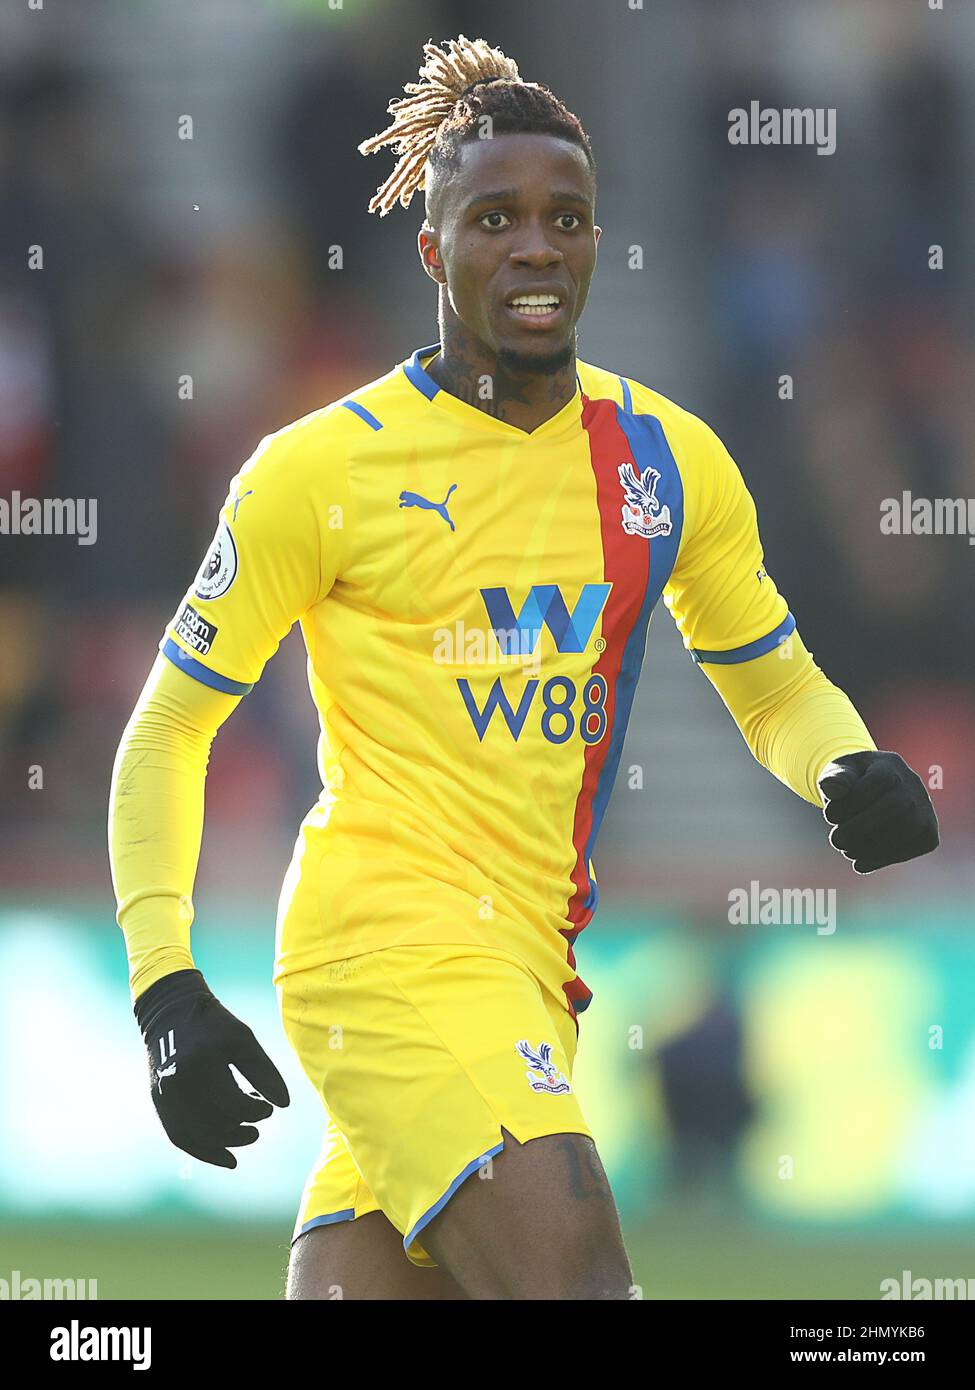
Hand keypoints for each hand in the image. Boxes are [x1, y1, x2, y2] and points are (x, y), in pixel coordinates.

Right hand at [135, 968, 289, 1167]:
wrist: (170, 1014)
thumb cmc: (213, 1024)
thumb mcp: (243, 1040)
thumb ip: (263, 1071)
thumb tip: (283, 1105)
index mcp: (200, 1066)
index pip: (233, 1105)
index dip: (256, 1111)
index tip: (267, 1106)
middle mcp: (177, 1086)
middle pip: (215, 1126)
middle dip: (243, 1130)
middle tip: (259, 1121)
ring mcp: (164, 1098)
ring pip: (198, 1137)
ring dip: (227, 1144)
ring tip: (249, 1135)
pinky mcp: (159, 1105)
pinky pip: (181, 1138)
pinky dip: (204, 1151)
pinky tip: (228, 1158)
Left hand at [817, 751, 938, 874]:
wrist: (873, 794)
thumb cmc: (851, 783)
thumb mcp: (838, 774)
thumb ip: (834, 778)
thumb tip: (832, 787)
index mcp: (890, 765)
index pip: (877, 781)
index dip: (852, 802)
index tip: (829, 815)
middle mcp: (913, 785)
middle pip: (896, 806)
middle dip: (862, 828)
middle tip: (836, 841)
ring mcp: (925, 809)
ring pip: (908, 828)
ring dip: (873, 846)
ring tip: (847, 851)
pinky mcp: (928, 834)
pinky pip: (914, 847)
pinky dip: (885, 858)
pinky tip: (860, 863)